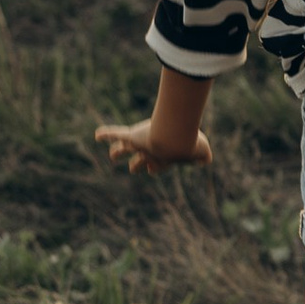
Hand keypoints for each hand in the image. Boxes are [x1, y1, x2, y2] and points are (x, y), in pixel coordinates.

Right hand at [93, 114, 212, 175]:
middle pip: (139, 163)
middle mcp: (149, 155)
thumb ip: (204, 156)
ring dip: (118, 152)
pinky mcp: (132, 136)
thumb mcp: (202, 150)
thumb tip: (207, 161)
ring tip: (113, 155)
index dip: (154, 168)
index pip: (156, 166)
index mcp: (163, 160)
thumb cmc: (189, 143)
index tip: (150, 170)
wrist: (175, 138)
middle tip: (132, 168)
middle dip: (136, 166)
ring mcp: (139, 146)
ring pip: (125, 150)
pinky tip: (97, 134)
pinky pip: (116, 134)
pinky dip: (107, 134)